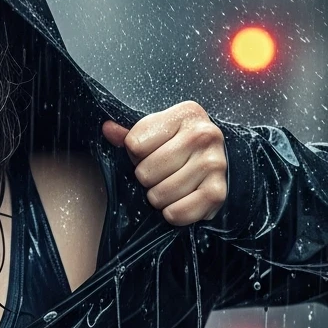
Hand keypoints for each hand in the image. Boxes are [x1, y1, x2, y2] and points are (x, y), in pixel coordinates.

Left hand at [101, 101, 227, 226]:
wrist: (212, 165)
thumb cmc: (177, 148)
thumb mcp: (155, 134)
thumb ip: (129, 134)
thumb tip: (108, 129)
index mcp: (187, 113)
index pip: (135, 143)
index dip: (135, 154)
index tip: (151, 153)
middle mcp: (205, 134)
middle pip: (146, 171)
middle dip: (146, 178)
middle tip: (160, 174)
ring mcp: (215, 163)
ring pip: (160, 193)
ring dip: (158, 197)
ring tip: (168, 187)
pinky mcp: (218, 192)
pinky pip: (179, 212)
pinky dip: (172, 213)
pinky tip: (178, 202)